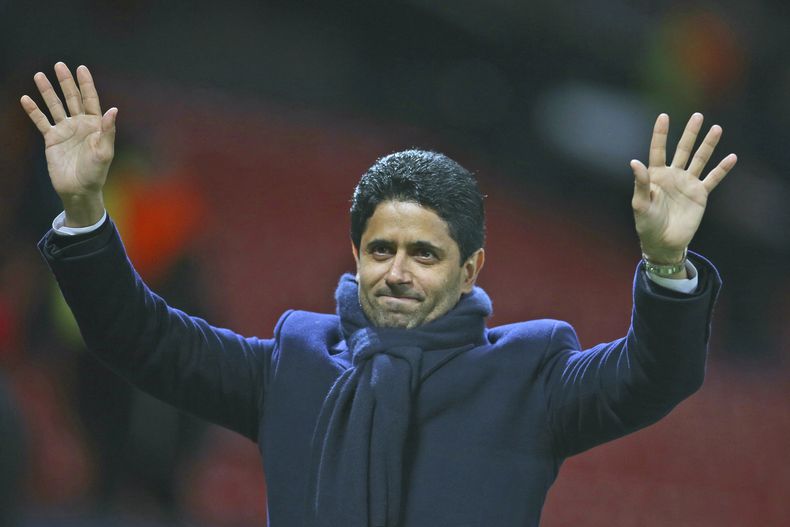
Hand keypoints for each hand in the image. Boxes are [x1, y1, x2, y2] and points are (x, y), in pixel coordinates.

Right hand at [20, 62, 116, 225]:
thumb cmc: (96, 172)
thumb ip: (108, 130)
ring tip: (39, 76)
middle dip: (66, 82)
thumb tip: (113, 110)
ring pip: (55, 106)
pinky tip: (26, 98)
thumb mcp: (105, 152)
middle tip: (59, 65)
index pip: (90, 100)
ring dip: (47, 91)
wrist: (78, 189)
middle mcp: (80, 124)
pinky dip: (33, 111)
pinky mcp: (52, 139)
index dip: (86, 84)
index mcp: (95, 125)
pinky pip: (41, 121)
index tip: (81, 68)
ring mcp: (65, 130)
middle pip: (72, 98)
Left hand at [630, 113, 736, 263]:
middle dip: (690, 133)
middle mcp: (673, 175)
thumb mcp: (640, 204)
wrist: (663, 242)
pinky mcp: (700, 195)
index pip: (658, 150)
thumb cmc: (647, 224)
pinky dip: (722, 169)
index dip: (661, 134)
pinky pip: (713, 179)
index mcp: (656, 175)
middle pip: (683, 150)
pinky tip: (731, 157)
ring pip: (700, 160)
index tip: (663, 116)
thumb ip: (640, 183)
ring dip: (708, 145)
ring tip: (717, 128)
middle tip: (698, 116)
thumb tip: (634, 162)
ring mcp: (687, 184)